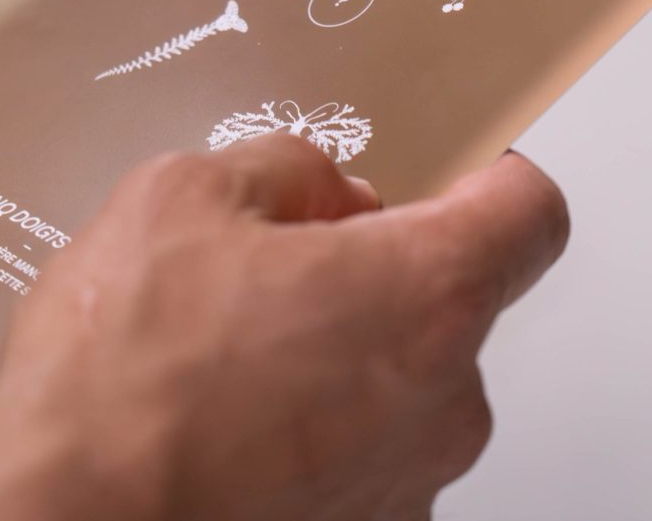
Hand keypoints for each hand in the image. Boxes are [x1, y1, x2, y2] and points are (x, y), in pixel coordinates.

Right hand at [0, 135, 568, 520]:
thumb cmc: (123, 379)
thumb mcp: (180, 197)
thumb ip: (281, 168)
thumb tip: (319, 188)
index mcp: (423, 294)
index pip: (529, 213)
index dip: (489, 181)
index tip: (449, 178)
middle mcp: (445, 400)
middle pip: (447, 300)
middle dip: (370, 271)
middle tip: (265, 270)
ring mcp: (409, 483)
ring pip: (399, 381)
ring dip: (334, 355)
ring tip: (221, 358)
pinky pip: (361, 453)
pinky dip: (311, 429)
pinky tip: (220, 422)